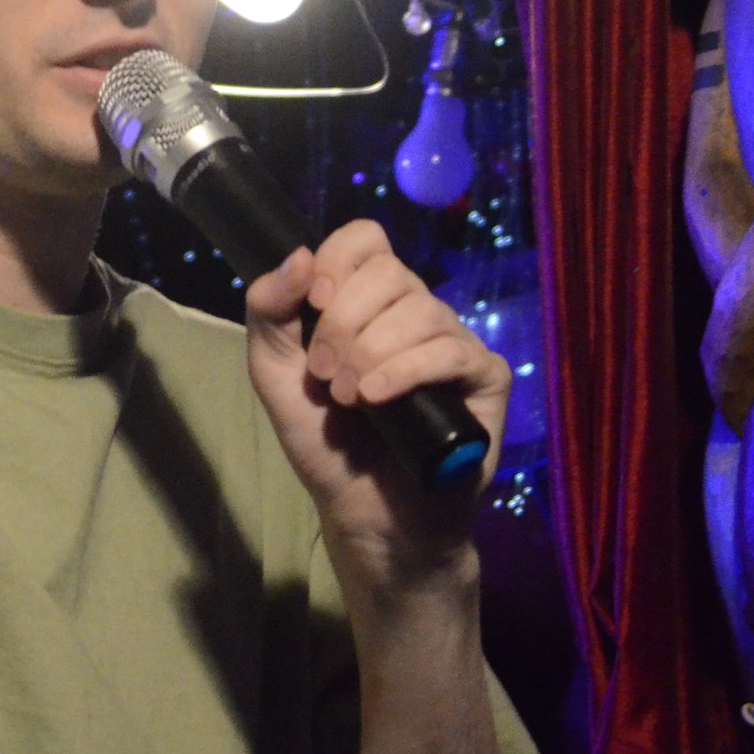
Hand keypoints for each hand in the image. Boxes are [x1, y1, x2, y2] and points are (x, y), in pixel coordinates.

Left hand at [245, 221, 509, 592]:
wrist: (367, 514)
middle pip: (390, 272)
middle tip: (326, 376)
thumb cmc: (326, 444)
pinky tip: (376, 398)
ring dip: (370, 354)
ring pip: (419, 310)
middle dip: (344, 323)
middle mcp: (415, 312)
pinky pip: (451, 352)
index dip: (339, 262)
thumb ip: (269, 312)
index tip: (316, 304)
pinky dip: (406, 371)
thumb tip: (299, 255)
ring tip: (350, 399)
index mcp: (369, 301)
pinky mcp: (484, 379)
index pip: (365, 239)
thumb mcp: (276, 375)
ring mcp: (454, 342)